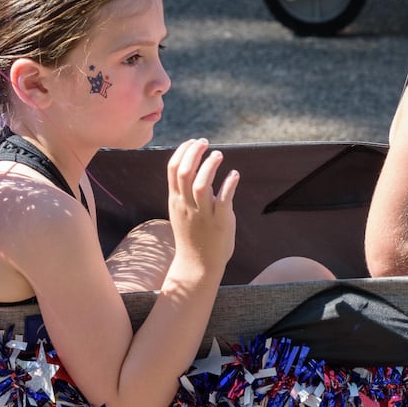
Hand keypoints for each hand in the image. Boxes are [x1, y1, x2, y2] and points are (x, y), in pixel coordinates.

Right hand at [164, 138, 238, 278]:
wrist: (198, 264)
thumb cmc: (192, 234)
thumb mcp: (180, 210)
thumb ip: (183, 190)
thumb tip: (190, 165)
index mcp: (176, 200)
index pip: (173, 169)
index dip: (183, 151)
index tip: (194, 142)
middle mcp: (187, 205)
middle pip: (184, 172)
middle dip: (194, 153)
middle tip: (206, 143)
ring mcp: (202, 214)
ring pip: (201, 185)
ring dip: (210, 166)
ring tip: (218, 155)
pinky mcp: (219, 222)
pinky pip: (224, 200)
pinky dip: (229, 184)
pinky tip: (234, 174)